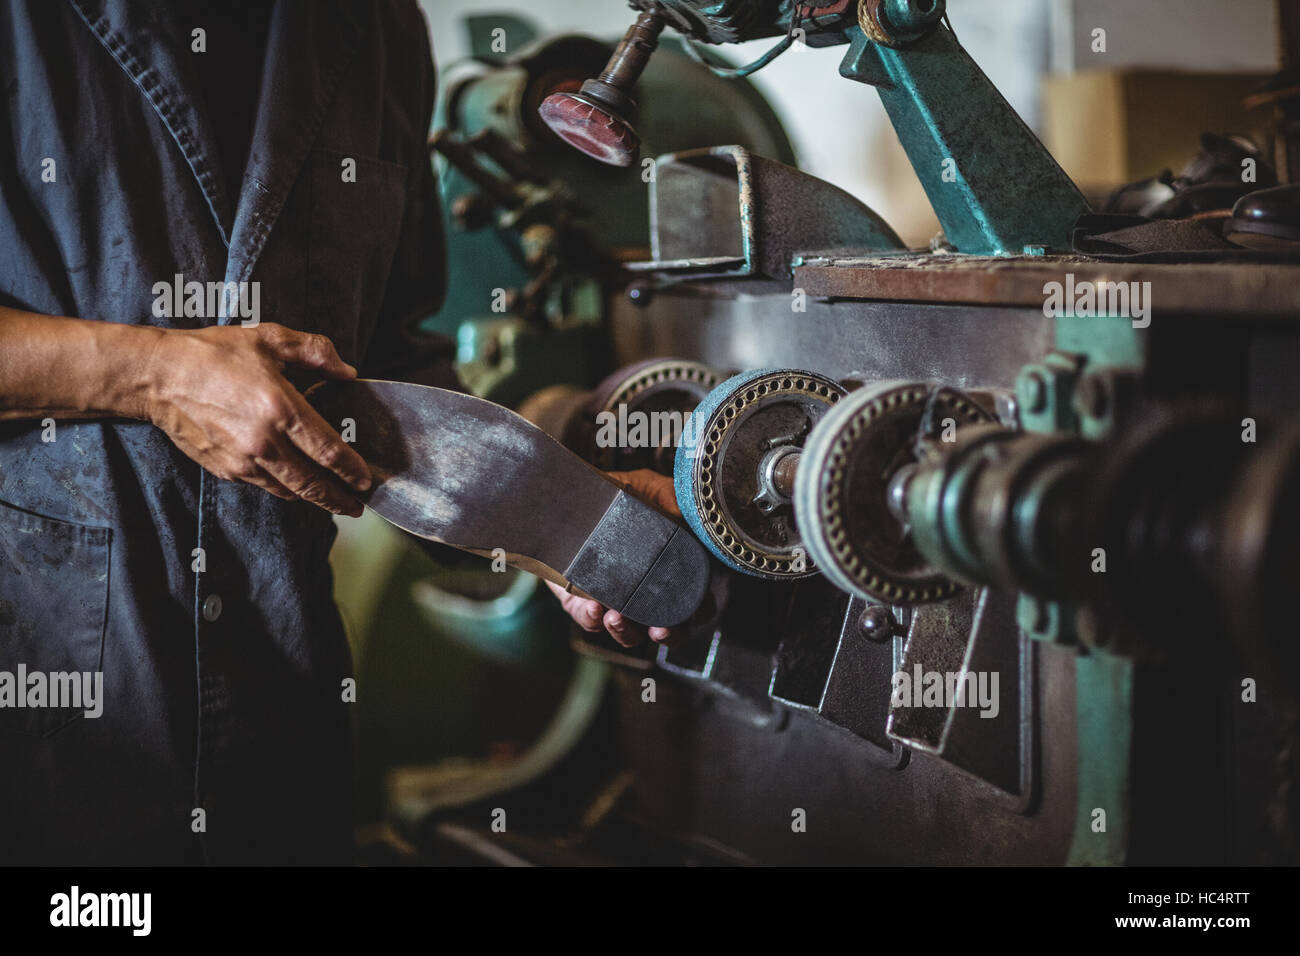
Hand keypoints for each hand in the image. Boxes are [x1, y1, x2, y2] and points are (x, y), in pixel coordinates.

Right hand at [144, 323, 371, 515]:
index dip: (351, 470)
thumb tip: (347, 372)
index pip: (328, 451)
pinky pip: (265, 486)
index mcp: (281, 409)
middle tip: (357, 506)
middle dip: (339, 499)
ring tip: (333, 501)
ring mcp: (243, 460)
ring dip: (314, 499)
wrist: (157, 376)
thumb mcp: (269, 338)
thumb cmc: (212, 353)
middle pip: (312, 483)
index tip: (366, 481)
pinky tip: (296, 486)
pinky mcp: (226, 469)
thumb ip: (314, 352)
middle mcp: (264, 442)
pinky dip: (285, 490)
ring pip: (289, 491)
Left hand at [546, 468, 683, 648]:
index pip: (694, 600)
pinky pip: (590, 621)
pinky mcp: (582, 604)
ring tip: (617, 617)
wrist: (564, 497)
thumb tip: (687, 511)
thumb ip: (668, 495)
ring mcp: (614, 601)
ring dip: (627, 632)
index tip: (694, 609)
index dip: (698, 610)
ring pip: (629, 633)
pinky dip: (593, 619)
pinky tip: (594, 607)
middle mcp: (645, 592)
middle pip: (668, 628)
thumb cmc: (611, 495)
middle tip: (661, 629)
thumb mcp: (643, 487)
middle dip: (669, 633)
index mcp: (668, 569)